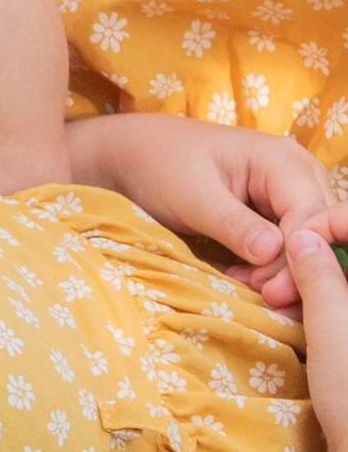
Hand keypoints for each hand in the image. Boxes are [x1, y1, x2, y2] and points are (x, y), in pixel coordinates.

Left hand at [73, 111, 347, 307]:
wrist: (134, 153)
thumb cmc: (159, 165)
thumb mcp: (192, 197)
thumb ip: (233, 224)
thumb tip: (272, 251)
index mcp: (282, 160)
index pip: (309, 218)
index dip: (294, 259)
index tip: (267, 292)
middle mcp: (297, 172)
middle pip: (316, 231)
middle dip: (293, 269)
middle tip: (261, 298)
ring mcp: (290, 190)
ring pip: (308, 240)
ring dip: (284, 271)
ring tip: (249, 287)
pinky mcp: (275, 208)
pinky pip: (290, 241)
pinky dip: (274, 265)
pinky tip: (247, 278)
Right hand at [284, 218, 347, 451]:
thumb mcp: (330, 327)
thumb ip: (318, 274)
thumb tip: (304, 237)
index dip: (329, 221)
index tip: (296, 237)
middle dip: (317, 256)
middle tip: (281, 283)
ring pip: (347, 285)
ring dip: (317, 281)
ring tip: (282, 303)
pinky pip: (346, 309)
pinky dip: (327, 304)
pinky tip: (298, 317)